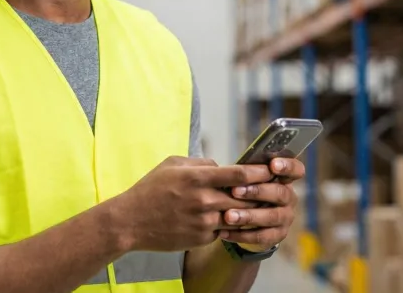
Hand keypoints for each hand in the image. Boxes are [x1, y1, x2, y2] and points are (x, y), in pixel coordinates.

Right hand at [113, 156, 273, 251]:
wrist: (130, 221)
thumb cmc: (150, 189)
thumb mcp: (172, 164)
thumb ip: (201, 163)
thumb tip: (222, 166)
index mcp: (197, 178)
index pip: (240, 175)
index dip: (260, 172)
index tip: (271, 169)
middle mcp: (203, 200)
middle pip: (245, 198)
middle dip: (260, 193)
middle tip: (272, 189)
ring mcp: (203, 222)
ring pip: (237, 216)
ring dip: (247, 211)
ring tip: (255, 205)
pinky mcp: (201, 238)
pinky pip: (223, 230)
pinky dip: (227, 225)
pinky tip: (228, 219)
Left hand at [219, 158, 304, 251]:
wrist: (250, 220)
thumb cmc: (247, 190)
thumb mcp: (247, 179)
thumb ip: (245, 172)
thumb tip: (229, 169)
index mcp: (284, 179)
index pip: (296, 169)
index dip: (287, 166)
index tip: (273, 165)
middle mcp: (289, 198)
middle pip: (280, 193)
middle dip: (257, 192)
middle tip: (235, 191)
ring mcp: (285, 218)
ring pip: (271, 216)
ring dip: (248, 216)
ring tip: (228, 216)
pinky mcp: (278, 235)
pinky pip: (262, 236)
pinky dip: (242, 235)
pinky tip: (224, 232)